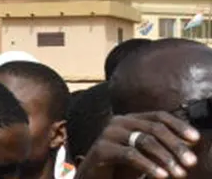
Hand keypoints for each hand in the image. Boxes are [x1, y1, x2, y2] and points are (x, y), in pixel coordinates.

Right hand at [77, 112, 198, 178]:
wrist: (93, 176)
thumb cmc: (121, 165)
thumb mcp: (144, 153)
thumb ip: (160, 146)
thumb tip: (188, 145)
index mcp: (130, 119)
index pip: (158, 116)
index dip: (178, 125)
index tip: (195, 139)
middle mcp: (118, 121)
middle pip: (154, 128)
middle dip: (176, 145)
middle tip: (190, 162)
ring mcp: (108, 133)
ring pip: (144, 140)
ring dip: (166, 158)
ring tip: (179, 173)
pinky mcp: (102, 148)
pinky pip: (130, 155)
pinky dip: (149, 166)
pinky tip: (161, 176)